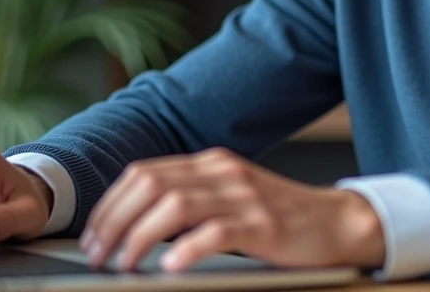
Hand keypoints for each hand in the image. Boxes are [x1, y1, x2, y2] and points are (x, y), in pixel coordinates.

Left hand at [80, 148, 384, 272]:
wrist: (337, 222)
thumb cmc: (280, 217)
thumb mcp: (231, 197)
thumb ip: (192, 199)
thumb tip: (132, 225)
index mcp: (211, 163)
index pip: (144, 173)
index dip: (109, 205)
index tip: (91, 236)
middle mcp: (224, 172)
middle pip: (150, 185)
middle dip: (114, 221)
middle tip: (98, 254)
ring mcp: (245, 196)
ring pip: (174, 206)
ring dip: (139, 237)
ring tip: (125, 265)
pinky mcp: (264, 225)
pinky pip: (216, 232)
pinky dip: (187, 249)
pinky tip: (172, 267)